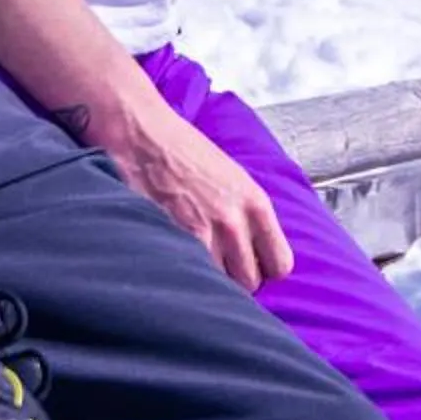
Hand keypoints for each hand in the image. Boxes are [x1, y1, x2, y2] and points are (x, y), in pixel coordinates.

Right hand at [96, 94, 293, 291]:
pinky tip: (171, 263)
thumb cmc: (181, 150)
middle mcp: (235, 221)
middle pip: (249, 283)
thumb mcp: (230, 176)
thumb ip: (245, 213)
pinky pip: (189, 278)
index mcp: (255, 203)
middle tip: (215, 267)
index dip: (263, 270)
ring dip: (205, 282)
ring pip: (218, 287)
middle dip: (233, 281)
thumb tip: (253, 248)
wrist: (141, 131)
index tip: (248, 267)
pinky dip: (181, 277)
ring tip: (191, 264)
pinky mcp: (172, 239)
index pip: (280, 265)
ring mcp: (203, 232)